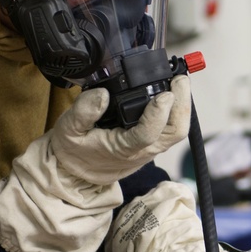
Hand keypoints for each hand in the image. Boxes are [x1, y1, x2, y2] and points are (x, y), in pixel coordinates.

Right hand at [0, 78, 190, 251]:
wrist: (76, 173)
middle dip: (182, 104)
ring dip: (182, 106)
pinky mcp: (152, 143)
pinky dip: (175, 110)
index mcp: (123, 149)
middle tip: (179, 79)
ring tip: (178, 81)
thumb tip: (102, 94)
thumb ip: (83, 111)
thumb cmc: (74, 149)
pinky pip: (170, 129)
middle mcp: (143, 150)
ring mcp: (150, 148)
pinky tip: (170, 92)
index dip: (158, 114)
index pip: (148, 133)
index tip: (164, 93)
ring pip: (176, 131)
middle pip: (174, 132)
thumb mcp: (68, 129)